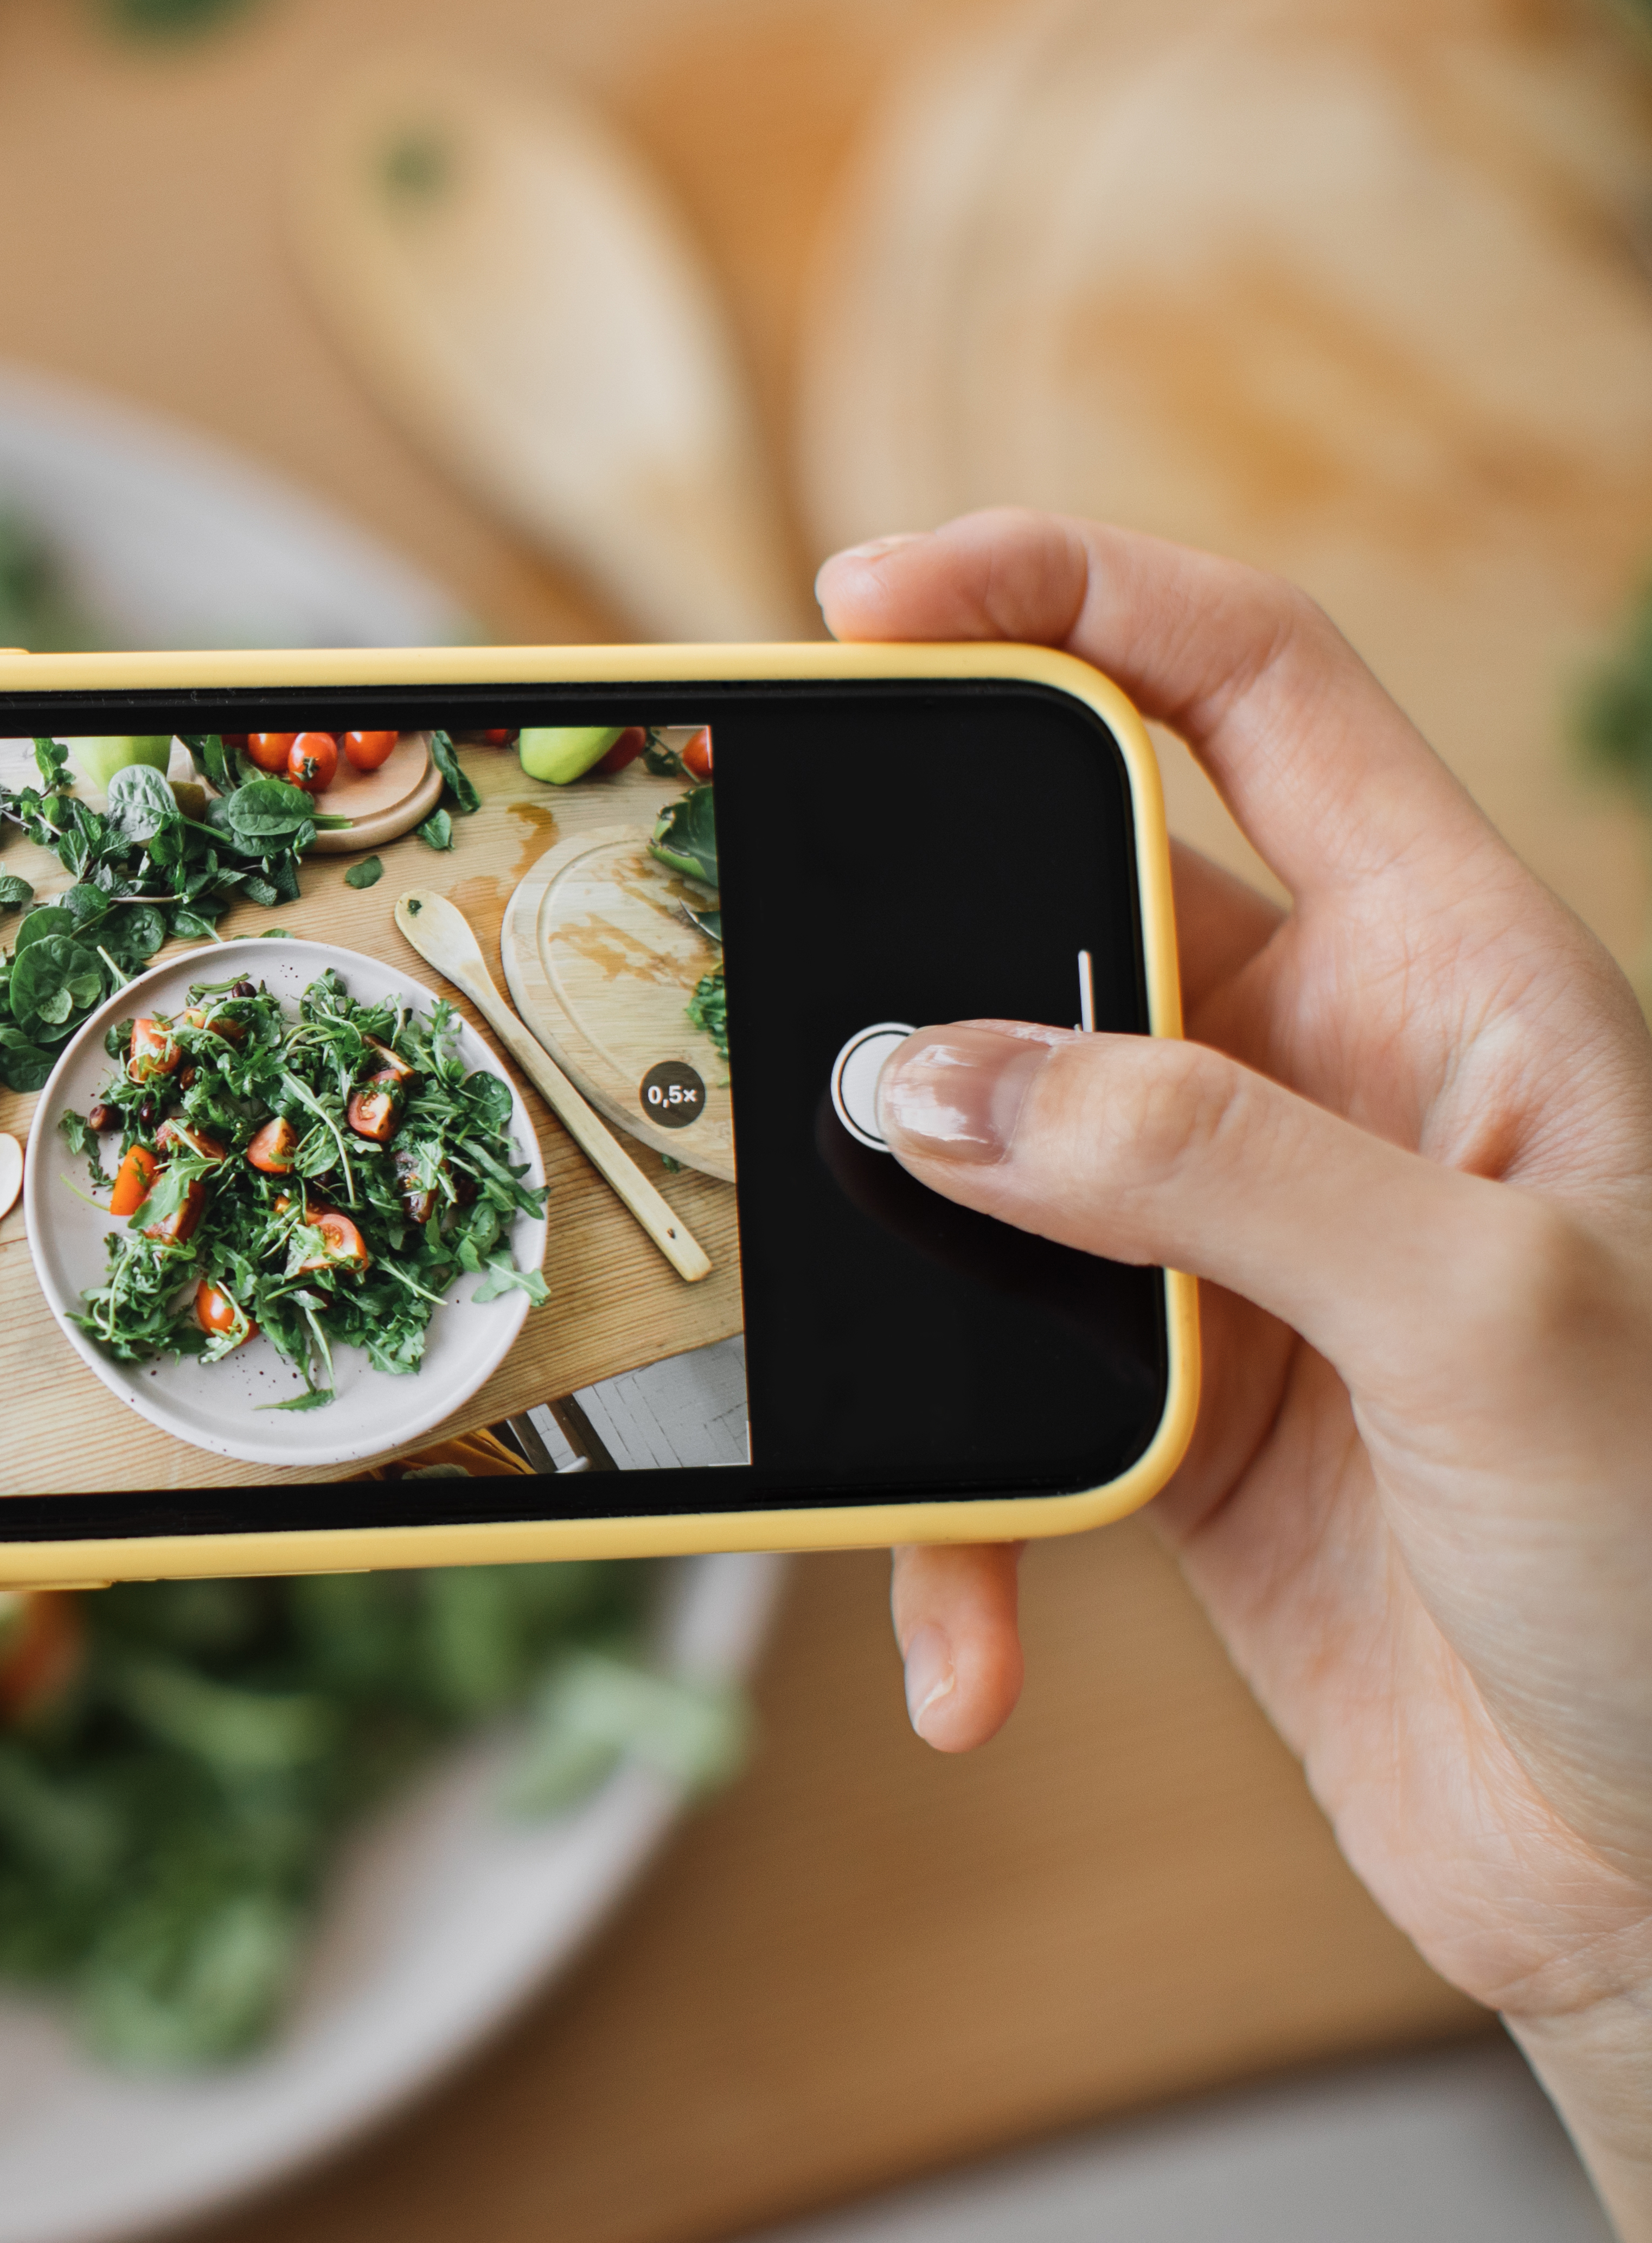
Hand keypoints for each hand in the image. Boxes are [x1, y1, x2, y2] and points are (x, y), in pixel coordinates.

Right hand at [828, 512, 1651, 2242]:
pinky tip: (968, 1649)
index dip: (1064, 593)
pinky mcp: (1163, 1412)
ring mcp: (1233, 1247)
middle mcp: (1330, 1083)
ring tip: (860, 1385)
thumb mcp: (1487, 1316)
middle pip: (1054, 917)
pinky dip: (953, 1533)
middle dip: (900, 957)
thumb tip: (919, 1078)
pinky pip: (986, 1409)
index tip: (869, 599)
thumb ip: (1198, 1167)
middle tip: (755, 988)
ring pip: (980, 1171)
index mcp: (1459, 977)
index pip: (1248, 688)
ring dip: (898, 1289)